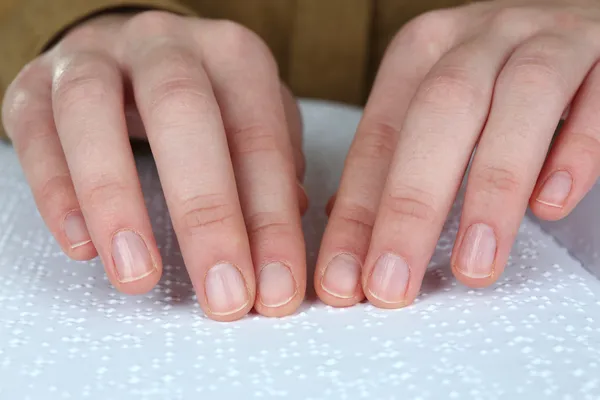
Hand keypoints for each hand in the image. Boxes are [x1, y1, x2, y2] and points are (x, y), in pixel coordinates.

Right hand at [2, 11, 307, 320]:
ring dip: (116, 200)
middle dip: (207, 213)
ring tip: (140, 275)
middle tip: (223, 294)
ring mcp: (94, 57)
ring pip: (92, 112)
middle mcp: (164, 45)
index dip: (271, 220)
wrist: (128, 51)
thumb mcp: (251, 115)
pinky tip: (83, 246)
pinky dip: (56, 191)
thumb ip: (275, 158)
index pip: (258, 137)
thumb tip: (294, 212)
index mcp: (231, 54)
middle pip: (182, 113)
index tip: (277, 288)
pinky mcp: (36, 84)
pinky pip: (36, 131)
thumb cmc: (203, 97)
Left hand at [316, 0, 599, 307]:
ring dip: (492, 189)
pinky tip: (550, 204)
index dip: (358, 213)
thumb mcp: (440, 106)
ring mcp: (546, 38)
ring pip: (519, 101)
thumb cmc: (499, 77)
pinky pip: (598, 97)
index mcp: (422, 53)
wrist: (580, 21)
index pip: (378, 138)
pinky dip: (576, 152)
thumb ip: (399, 157)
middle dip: (409, 208)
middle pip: (438, 114)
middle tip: (392, 284)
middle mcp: (478, 39)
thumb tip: (353, 228)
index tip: (344, 279)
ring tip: (474, 265)